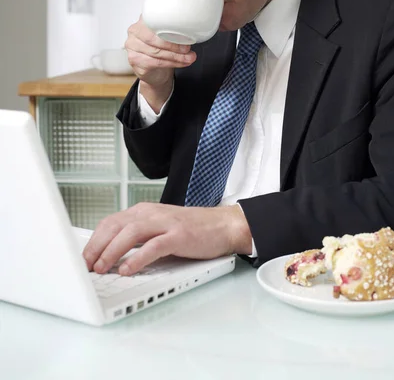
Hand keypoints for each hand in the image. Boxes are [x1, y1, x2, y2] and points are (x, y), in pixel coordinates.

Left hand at [83, 203, 251, 275]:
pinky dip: (138, 258)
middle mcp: (151, 213)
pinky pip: (154, 246)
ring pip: (130, 233)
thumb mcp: (158, 228)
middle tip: (85, 266)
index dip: (93, 240)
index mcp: (143, 211)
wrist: (222, 225)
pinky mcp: (179, 236)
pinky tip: (127, 269)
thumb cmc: (191, 230)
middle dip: (96, 246)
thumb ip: (137, 237)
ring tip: (101, 268)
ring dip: (112, 252)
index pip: (110, 222)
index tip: (83, 258)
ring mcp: (165, 223)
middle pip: (115, 226)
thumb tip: (111, 256)